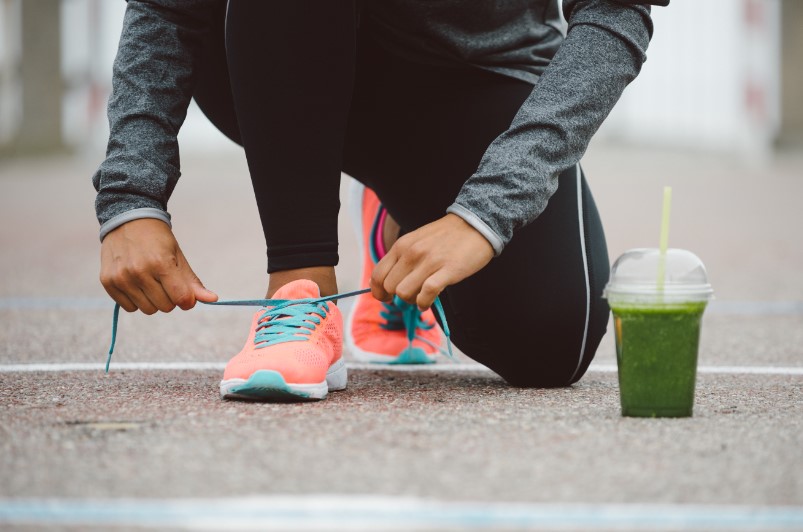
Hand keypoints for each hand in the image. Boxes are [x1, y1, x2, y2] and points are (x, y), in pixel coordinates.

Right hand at [100, 218, 216, 313]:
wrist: (128, 220)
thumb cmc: (158, 240)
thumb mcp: (178, 256)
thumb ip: (193, 281)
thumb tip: (213, 300)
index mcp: (161, 263)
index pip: (181, 298)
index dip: (187, 300)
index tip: (186, 293)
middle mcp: (139, 272)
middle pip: (165, 307)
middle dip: (170, 298)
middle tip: (165, 281)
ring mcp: (121, 277)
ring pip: (147, 310)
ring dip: (153, 300)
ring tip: (150, 281)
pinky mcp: (108, 282)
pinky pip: (129, 308)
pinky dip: (136, 300)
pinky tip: (136, 283)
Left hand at [370, 213, 493, 309]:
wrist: (476, 223)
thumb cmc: (446, 236)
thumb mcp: (416, 240)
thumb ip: (401, 258)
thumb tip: (388, 283)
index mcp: (402, 246)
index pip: (378, 275)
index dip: (378, 292)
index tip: (386, 298)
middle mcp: (411, 253)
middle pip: (390, 288)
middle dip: (397, 297)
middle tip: (411, 295)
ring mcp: (429, 262)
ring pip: (404, 293)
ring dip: (411, 301)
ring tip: (422, 297)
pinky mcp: (447, 270)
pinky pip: (426, 294)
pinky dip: (424, 303)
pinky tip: (428, 302)